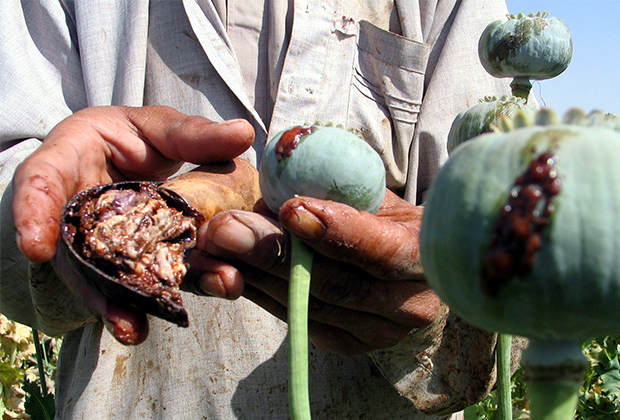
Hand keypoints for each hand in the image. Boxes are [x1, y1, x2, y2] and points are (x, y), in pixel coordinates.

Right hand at [12, 105, 253, 343]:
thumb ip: (193, 135)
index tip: (36, 247)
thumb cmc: (132, 137)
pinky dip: (133, 306)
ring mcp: (90, 241)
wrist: (125, 160)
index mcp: (68, 158)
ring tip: (131, 327)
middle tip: (100, 298)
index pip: (41, 181)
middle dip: (84, 274)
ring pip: (95, 274)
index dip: (34, 211)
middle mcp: (70, 207)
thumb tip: (244, 133)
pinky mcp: (116, 264)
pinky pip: (122, 284)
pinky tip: (144, 328)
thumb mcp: (156, 127)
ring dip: (113, 302)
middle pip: (70, 243)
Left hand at [196, 190, 441, 355]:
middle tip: (226, 226)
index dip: (337, 231)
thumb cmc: (393, 223)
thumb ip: (342, 191)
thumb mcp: (380, 198)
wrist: (414, 271)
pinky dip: (262, 291)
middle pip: (336, 285)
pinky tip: (233, 267)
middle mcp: (411, 307)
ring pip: (310, 305)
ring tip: (217, 242)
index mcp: (427, 260)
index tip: (290, 206)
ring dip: (256, 273)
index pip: (384, 251)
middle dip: (274, 254)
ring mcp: (378, 333)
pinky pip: (298, 319)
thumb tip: (283, 177)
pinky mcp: (349, 344)